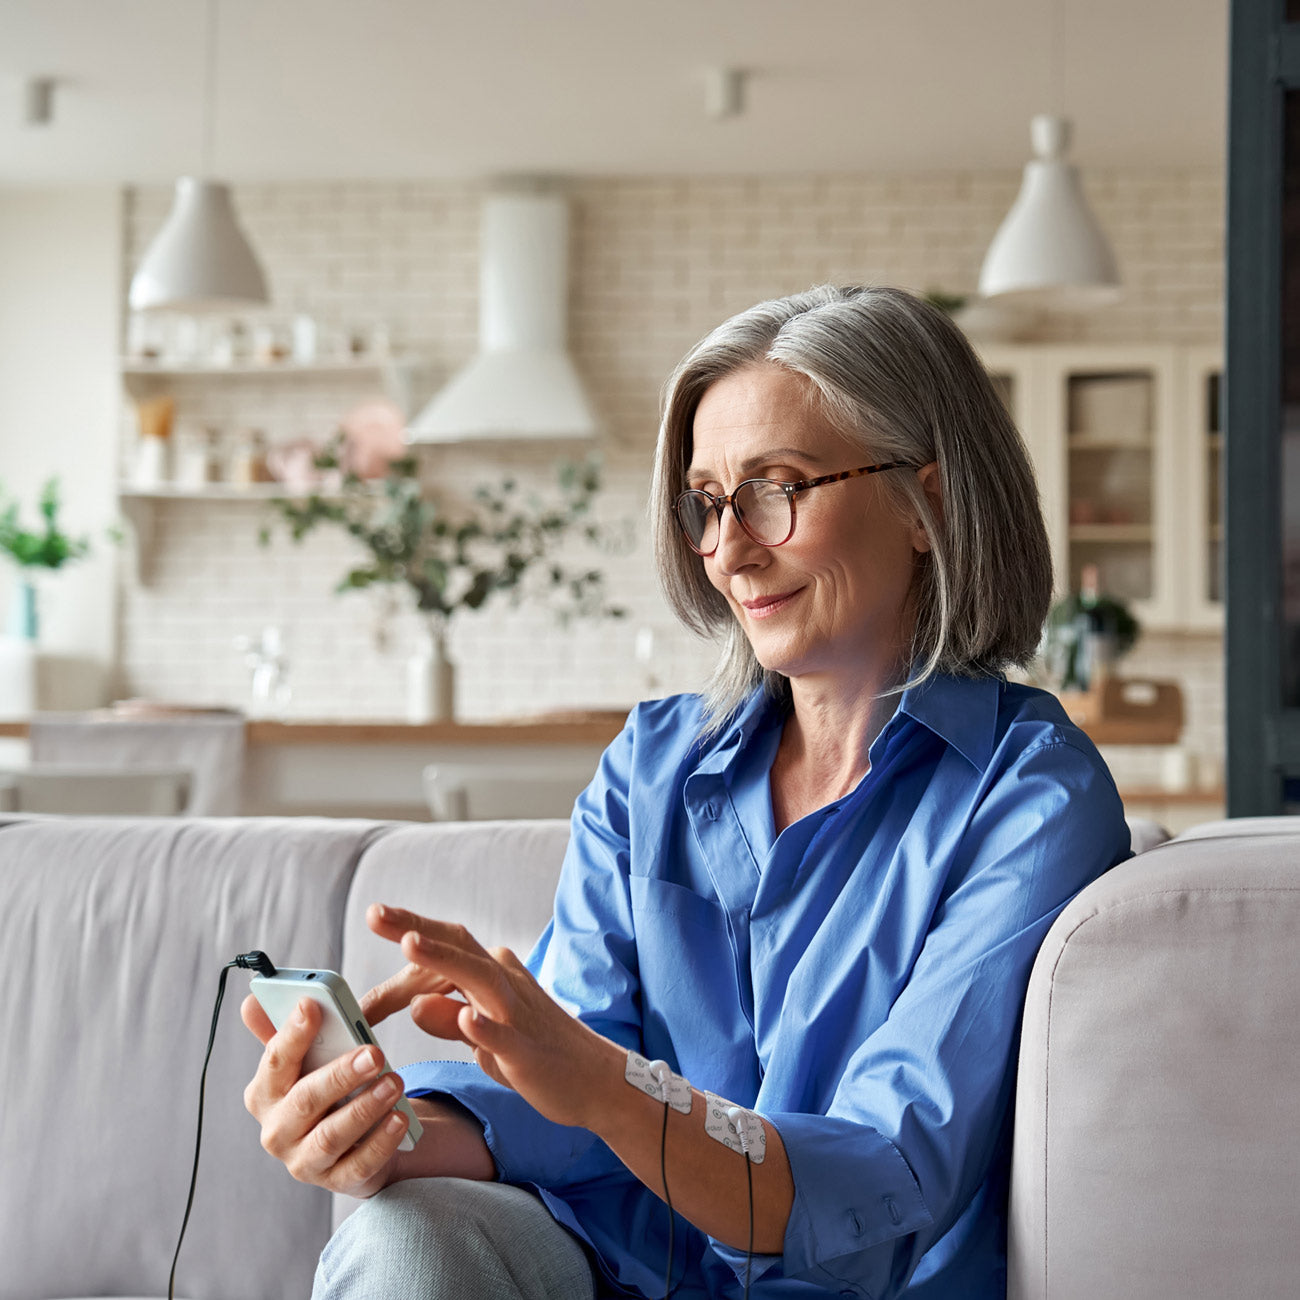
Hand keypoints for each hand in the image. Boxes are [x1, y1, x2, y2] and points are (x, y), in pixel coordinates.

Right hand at [241, 994, 409, 1198]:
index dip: (292, 1034)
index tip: (312, 1006)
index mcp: (264, 1094)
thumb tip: (251, 1001)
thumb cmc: (324, 1090)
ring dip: (364, 1108)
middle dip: (340, 1075)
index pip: (274, 1062)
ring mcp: (303, 1162)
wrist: (349, 1142)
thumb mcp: (305, 1061)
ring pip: (330, 1137)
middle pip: (305, 1102)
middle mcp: (276, 1131)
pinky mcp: (336, 1182)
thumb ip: (284, 1031)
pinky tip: (400, 1119)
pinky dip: (380, 1143)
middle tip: (374, 1053)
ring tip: (394, 1082)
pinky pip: (358, 1165)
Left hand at [363, 904, 618, 1129]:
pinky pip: (504, 1035)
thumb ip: (448, 1018)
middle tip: (375, 913)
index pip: (446, 949)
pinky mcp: (528, 1050)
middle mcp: (505, 982)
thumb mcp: (482, 1036)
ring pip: (478, 978)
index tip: (376, 918)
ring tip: (409, 943)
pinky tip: (464, 1018)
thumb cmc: (536, 1054)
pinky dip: (484, 1026)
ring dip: (444, 959)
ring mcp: (518, 1014)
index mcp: (494, 974)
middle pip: (458, 947)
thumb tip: (414, 1004)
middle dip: (415, 928)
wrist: (597, 1080)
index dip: (408, 939)